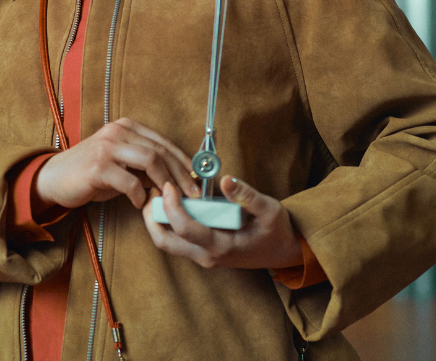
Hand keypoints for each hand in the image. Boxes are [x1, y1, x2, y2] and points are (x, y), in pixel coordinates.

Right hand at [34, 117, 199, 209]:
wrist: (54, 179)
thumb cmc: (91, 173)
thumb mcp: (120, 164)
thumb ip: (143, 166)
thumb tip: (174, 178)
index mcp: (126, 127)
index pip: (163, 142)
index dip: (183, 160)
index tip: (197, 178)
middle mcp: (118, 132)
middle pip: (160, 150)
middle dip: (180, 173)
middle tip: (192, 194)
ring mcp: (108, 147)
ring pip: (150, 160)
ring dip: (165, 182)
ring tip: (170, 198)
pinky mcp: (98, 167)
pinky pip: (129, 181)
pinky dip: (139, 195)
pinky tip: (140, 204)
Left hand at [142, 175, 303, 269]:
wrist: (284, 252)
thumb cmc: (277, 230)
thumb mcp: (269, 209)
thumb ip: (247, 195)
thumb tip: (225, 179)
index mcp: (222, 246)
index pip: (185, 229)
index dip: (172, 206)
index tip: (168, 185)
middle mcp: (207, 255)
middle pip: (165, 241)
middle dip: (151, 217)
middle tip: (150, 190)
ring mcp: (204, 256)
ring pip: (168, 242)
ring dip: (156, 220)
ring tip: (157, 193)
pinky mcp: (204, 251)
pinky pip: (177, 240)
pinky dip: (168, 222)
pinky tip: (171, 201)